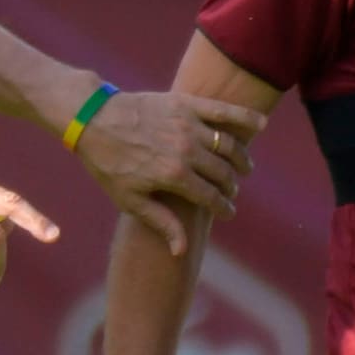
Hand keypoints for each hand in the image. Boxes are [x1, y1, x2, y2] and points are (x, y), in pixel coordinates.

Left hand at [74, 91, 264, 253]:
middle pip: (224, 172)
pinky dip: (245, 117)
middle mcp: (186, 150)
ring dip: (241, 158)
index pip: (212, 197)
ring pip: (228, 145)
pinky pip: (223, 110)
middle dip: (231, 185)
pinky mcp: (186, 103)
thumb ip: (161, 222)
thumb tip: (181, 251)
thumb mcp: (130, 200)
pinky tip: (261, 125)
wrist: (93, 119)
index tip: (229, 213)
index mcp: (174, 176)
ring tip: (245, 167)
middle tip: (232, 190)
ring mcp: (188, 124)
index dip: (224, 208)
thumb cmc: (108, 163)